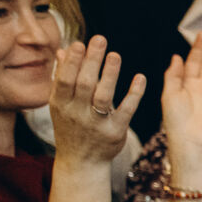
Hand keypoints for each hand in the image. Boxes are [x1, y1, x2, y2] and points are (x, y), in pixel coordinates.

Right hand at [47, 35, 144, 166]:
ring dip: (110, 75)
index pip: (65, 79)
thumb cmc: (71, 128)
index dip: (71, 62)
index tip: (79, 43)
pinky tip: (140, 78)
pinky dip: (134, 94)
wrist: (82, 162)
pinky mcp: (116, 132)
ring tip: (116, 55)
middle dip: (92, 61)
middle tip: (101, 40)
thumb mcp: (61, 105)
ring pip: (104, 96)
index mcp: (61, 105)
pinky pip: (126, 110)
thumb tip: (62, 50)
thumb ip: (62, 77)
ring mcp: (96, 124)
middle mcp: (77, 114)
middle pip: (84, 84)